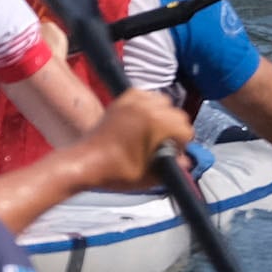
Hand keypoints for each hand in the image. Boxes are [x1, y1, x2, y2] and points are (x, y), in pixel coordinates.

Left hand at [77, 87, 195, 189]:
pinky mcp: (121, 101)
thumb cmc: (116, 172)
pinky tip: (142, 120)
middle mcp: (147, 107)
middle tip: (164, 145)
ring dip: (163, 116)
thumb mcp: (151, 176)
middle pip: (177, 115)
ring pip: (163, 102)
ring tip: (153, 132)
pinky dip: (147, 105)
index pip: (186, 130)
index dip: (182, 145)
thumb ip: (173, 167)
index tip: (173, 154)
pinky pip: (144, 95)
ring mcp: (132, 101)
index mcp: (158, 123)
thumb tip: (184, 161)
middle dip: (175, 130)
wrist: (85, 164)